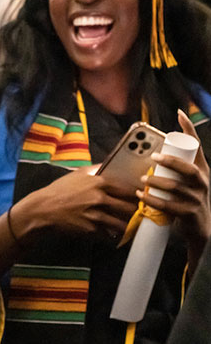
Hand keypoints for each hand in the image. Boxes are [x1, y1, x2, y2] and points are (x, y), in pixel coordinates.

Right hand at [15, 167, 138, 242]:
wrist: (43, 210)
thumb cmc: (58, 191)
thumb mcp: (77, 174)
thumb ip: (95, 170)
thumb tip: (108, 165)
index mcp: (100, 183)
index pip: (129, 190)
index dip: (138, 195)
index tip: (143, 198)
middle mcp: (100, 199)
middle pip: (130, 208)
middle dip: (137, 213)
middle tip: (141, 215)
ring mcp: (96, 216)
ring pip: (123, 224)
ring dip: (128, 227)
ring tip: (132, 228)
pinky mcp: (91, 231)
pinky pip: (110, 236)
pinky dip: (114, 237)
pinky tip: (115, 236)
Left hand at [137, 110, 210, 254]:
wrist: (200, 229)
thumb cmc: (189, 200)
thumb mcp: (186, 181)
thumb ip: (174, 168)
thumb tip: (153, 153)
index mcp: (201, 171)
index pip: (197, 147)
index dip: (189, 130)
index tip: (179, 114)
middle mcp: (202, 183)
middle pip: (188, 169)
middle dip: (171, 161)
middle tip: (154, 157)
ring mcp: (197, 199)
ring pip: (176, 187)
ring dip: (156, 182)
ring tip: (143, 179)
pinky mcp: (189, 213)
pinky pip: (168, 205)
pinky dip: (152, 200)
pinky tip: (141, 196)